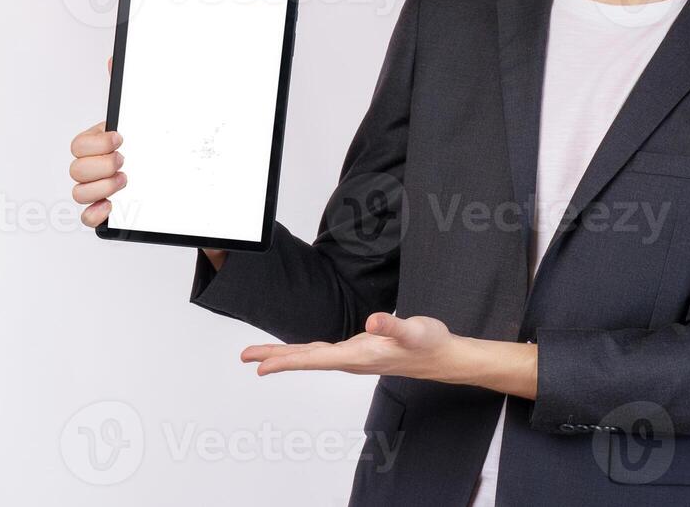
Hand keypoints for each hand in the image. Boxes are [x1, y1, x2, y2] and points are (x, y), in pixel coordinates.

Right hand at [68, 58, 226, 270]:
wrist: (178, 169)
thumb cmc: (154, 142)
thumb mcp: (143, 114)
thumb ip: (128, 90)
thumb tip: (113, 59)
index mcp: (98, 143)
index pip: (78, 144)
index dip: (96, 143)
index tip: (121, 139)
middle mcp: (94, 167)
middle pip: (75, 169)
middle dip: (100, 165)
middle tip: (125, 161)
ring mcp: (97, 189)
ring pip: (78, 192)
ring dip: (102, 188)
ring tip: (126, 181)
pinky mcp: (106, 210)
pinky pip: (86, 217)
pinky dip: (95, 214)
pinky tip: (112, 207)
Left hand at [241, 312, 460, 380]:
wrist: (444, 357)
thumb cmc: (429, 344)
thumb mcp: (414, 331)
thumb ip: (394, 327)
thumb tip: (373, 322)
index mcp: (359, 356)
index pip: (314, 359)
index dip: (286, 362)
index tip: (260, 367)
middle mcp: (352, 359)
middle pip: (306, 359)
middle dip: (275, 358)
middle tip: (245, 357)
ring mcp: (355, 357)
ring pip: (313, 356)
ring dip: (287, 355)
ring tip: (261, 356)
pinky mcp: (360, 350)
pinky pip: (324, 352)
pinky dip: (306, 351)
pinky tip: (300, 350)